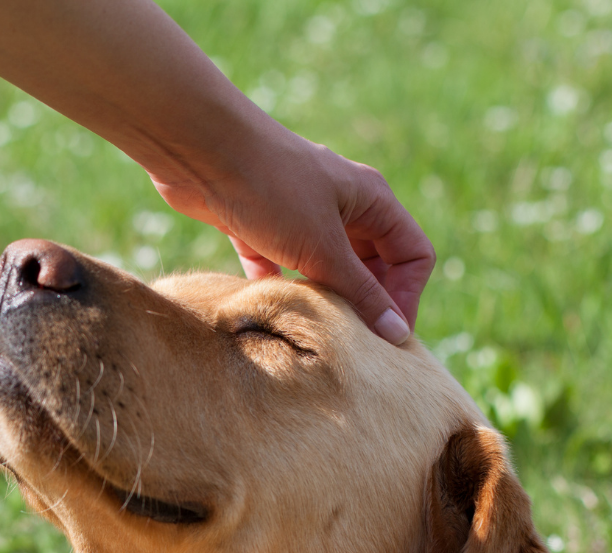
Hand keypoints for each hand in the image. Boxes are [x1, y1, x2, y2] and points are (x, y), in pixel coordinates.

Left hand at [150, 122, 433, 344]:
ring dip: (324, 300)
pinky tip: (272, 313)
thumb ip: (361, 292)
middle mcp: (341, 206)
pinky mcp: (258, 228)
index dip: (406, 297)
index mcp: (371, 200)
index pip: (412, 254)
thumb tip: (397, 334)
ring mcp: (298, 216)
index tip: (386, 338)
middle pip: (371, 266)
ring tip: (315, 333)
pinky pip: (280, 268)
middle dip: (365, 304)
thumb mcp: (324, 248)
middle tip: (349, 343)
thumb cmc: (271, 189)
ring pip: (325, 270)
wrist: (199, 152)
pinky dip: (281, 290)